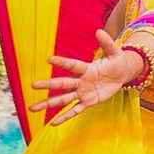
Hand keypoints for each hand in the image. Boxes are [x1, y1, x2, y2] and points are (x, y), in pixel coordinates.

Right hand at [28, 30, 147, 122]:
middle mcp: (81, 81)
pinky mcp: (88, 102)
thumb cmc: (116, 62)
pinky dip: (65, 116)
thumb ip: (107, 43)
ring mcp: (83, 93)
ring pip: (63, 99)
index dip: (62, 62)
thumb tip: (98, 31)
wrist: (121, 75)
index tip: (49, 59)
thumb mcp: (115, 52)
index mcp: (86, 68)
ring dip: (48, 104)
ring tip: (31, 108)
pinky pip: (75, 110)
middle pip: (62, 83)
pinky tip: (52, 123)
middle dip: (48, 84)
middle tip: (33, 85)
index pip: (73, 65)